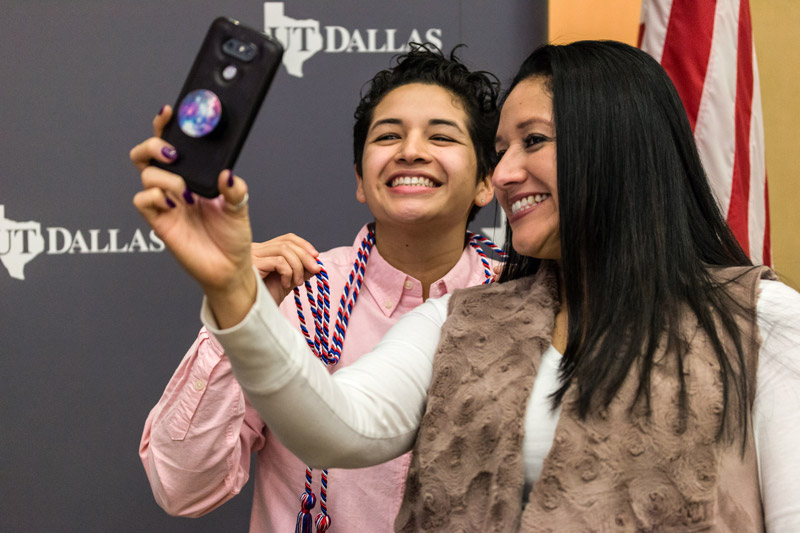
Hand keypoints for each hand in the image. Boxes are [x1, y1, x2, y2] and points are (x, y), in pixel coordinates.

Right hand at [131, 106, 254, 326]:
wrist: (230, 268)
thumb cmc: (233, 237)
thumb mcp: (240, 208)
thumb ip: (234, 190)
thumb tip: (227, 174)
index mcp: (193, 176)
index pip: (172, 144)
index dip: (165, 126)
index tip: (171, 111)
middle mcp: (175, 186)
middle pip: (146, 154)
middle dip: (154, 145)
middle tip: (174, 154)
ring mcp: (165, 203)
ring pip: (146, 174)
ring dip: (167, 178)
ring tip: (188, 194)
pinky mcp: (159, 221)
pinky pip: (142, 200)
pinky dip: (156, 197)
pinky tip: (176, 205)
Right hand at [251, 234, 321, 303]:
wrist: (254, 313)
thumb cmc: (267, 298)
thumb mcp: (289, 281)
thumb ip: (301, 270)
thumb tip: (317, 263)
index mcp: (263, 250)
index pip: (286, 238)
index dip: (303, 245)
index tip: (316, 256)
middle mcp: (255, 249)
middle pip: (287, 243)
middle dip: (306, 256)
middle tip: (316, 270)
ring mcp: (252, 255)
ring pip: (284, 249)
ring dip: (298, 266)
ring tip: (298, 283)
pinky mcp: (253, 264)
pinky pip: (279, 261)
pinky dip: (288, 273)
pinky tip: (285, 285)